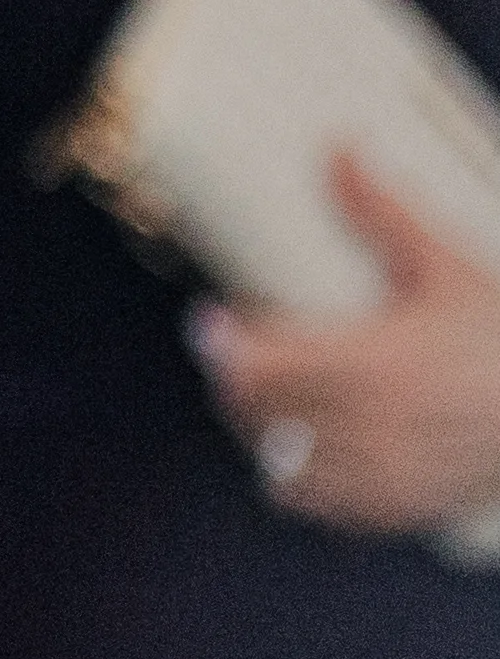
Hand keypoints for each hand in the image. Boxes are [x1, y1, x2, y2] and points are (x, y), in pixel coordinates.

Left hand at [197, 151, 499, 536]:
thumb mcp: (447, 268)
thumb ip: (385, 213)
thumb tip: (338, 149)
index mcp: (373, 368)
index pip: (256, 369)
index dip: (221, 346)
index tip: (211, 322)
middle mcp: (372, 429)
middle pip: (258, 416)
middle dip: (235, 383)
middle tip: (234, 353)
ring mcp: (386, 478)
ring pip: (281, 467)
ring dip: (262, 433)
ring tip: (266, 399)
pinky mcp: (402, 509)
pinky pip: (323, 507)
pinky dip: (300, 483)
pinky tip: (302, 449)